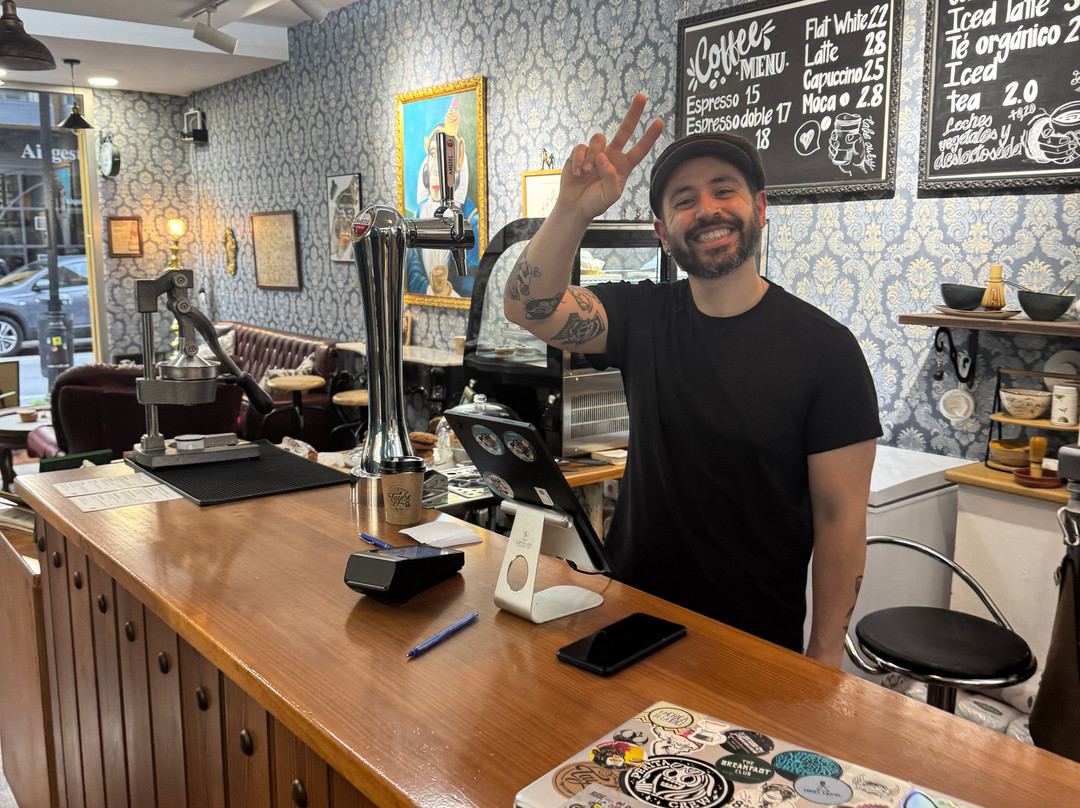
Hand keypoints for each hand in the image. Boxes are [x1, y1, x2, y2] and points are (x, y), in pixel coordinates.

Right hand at [556, 93, 663, 220]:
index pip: (640, 149)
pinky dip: (578, 161)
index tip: (659, 122)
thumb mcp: (610, 195)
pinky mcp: (580, 152)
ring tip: (587, 172)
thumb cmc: (596, 201)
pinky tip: (578, 173)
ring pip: (599, 139)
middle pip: (625, 129)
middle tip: (642, 96)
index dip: (649, 137)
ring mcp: (596, 152)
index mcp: (624, 166)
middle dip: (634, 113)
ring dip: (592, 156)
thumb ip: (611, 177)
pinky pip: (581, 147)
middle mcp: (612, 155)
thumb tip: (604, 157)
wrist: (575, 206)